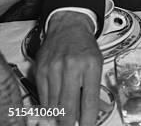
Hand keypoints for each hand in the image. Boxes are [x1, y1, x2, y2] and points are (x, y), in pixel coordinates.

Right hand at [35, 11, 101, 125]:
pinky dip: (49, 107)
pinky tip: (54, 110)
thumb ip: (94, 87)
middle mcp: (72, 67)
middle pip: (68, 105)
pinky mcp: (40, 71)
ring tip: (64, 121)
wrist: (68, 27)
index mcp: (91, 65)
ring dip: (58, 117)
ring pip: (53, 104)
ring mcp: (53, 69)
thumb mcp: (97, 63)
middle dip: (69, 123)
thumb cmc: (85, 47)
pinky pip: (43, 97)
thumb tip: (96, 111)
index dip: (88, 118)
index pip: (89, 99)